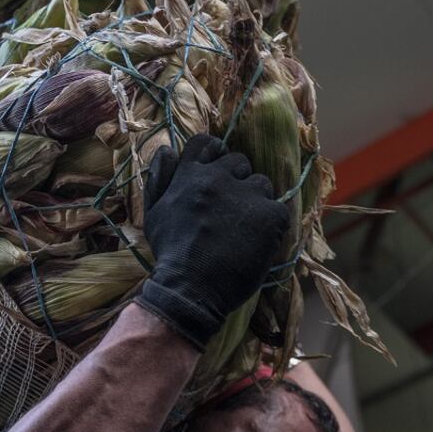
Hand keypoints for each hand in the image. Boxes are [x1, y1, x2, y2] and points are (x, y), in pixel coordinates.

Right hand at [135, 134, 289, 349]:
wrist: (191, 288)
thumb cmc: (170, 255)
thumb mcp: (154, 214)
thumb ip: (159, 179)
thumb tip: (167, 149)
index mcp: (189, 175)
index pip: (205, 143)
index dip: (214, 154)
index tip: (218, 172)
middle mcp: (218, 177)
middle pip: (239, 161)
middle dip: (237, 179)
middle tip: (232, 208)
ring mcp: (246, 194)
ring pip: (262, 183)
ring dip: (256, 200)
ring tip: (246, 228)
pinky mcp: (269, 214)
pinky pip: (279, 209)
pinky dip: (272, 224)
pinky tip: (259, 242)